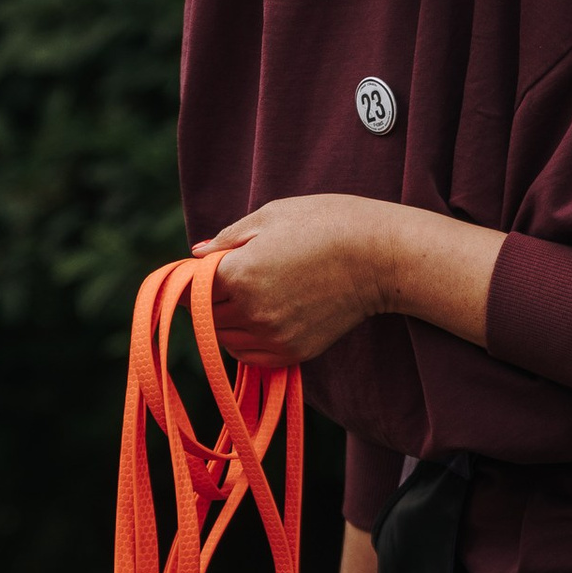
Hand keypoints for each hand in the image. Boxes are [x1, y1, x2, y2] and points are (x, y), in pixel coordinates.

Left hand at [199, 198, 392, 364]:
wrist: (379, 255)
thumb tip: (196, 254)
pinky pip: (250, 356)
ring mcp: (273, 336)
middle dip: (207, 299)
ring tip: (245, 298)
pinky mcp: (294, 352)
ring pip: (224, 339)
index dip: (191, 277)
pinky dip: (244, 342)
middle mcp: (251, 311)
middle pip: (205, 315)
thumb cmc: (325, 223)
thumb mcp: (270, 216)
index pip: (191, 287)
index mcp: (239, 273)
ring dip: (224, 322)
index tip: (200, 270)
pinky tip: (258, 321)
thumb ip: (227, 238)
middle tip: (225, 281)